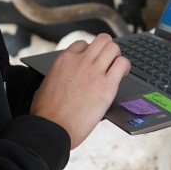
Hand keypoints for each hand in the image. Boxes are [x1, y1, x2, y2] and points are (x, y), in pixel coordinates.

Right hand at [30, 33, 130, 148]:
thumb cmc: (46, 113)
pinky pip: (122, 64)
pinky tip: (123, 73)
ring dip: (116, 55)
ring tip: (117, 66)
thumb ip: (57, 75)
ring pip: (113, 47)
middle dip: (106, 48)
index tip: (92, 61)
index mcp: (64, 59)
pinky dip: (125, 66)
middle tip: (108, 59)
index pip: (83, 44)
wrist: (52, 129)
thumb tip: (61, 78)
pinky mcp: (107, 85)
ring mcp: (94, 71)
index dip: (89, 52)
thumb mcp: (45, 84)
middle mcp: (81, 61)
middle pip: (101, 40)